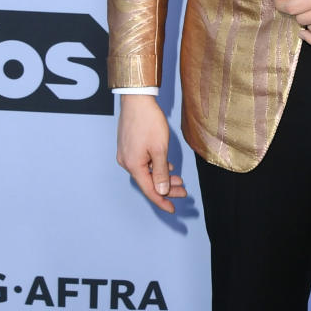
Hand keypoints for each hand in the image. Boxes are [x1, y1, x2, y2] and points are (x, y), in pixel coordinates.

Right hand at [116, 94, 186, 212]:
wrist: (137, 100)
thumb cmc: (148, 122)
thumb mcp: (159, 149)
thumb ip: (161, 172)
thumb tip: (161, 191)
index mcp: (133, 165)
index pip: (149, 190)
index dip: (162, 201)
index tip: (173, 210)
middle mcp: (126, 162)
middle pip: (148, 182)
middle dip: (166, 188)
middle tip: (184, 192)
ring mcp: (126, 154)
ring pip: (146, 172)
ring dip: (162, 177)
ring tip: (179, 180)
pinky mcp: (128, 147)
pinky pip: (143, 163)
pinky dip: (156, 167)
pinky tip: (167, 167)